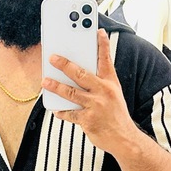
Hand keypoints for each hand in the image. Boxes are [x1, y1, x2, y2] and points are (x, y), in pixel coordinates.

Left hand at [41, 29, 137, 155]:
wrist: (125, 139)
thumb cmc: (116, 115)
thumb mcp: (114, 95)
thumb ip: (99, 83)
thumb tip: (78, 74)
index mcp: (110, 83)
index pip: (106, 60)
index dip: (102, 44)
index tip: (98, 31)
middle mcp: (103, 92)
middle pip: (81, 74)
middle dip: (65, 64)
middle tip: (53, 58)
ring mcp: (95, 106)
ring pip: (71, 93)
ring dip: (56, 86)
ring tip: (45, 82)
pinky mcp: (88, 120)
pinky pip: (70, 113)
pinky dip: (62, 111)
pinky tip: (56, 109)